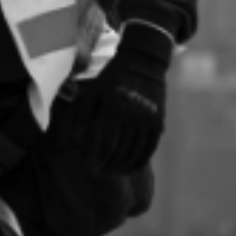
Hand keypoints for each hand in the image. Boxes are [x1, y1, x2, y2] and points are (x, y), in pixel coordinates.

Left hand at [78, 22, 172, 176]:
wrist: (143, 61)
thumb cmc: (111, 78)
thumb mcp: (91, 92)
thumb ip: (82, 117)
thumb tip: (77, 142)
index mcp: (114, 109)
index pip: (106, 144)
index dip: (98, 160)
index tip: (90, 168)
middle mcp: (133, 116)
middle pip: (121, 151)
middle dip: (109, 166)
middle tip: (99, 174)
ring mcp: (148, 119)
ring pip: (137, 152)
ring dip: (124, 166)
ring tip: (112, 174)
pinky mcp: (158, 120)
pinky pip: (150, 146)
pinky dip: (141, 159)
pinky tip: (131, 168)